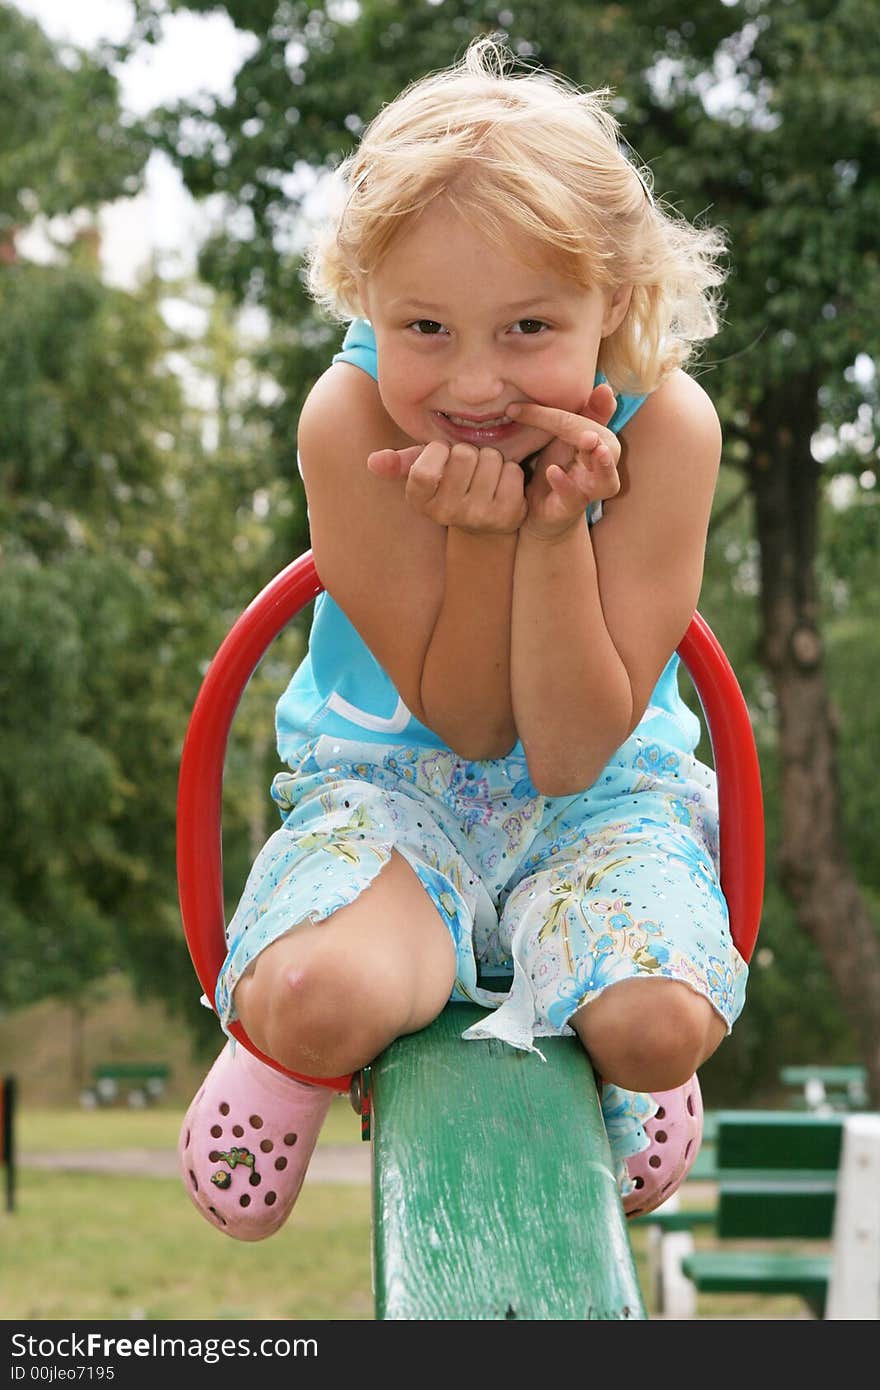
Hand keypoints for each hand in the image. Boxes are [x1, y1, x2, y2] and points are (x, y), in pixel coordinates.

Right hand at [367, 441, 526, 534]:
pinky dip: (510, 471)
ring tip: (485, 474)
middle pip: (464, 456)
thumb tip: (372, 461)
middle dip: (469, 450)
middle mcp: (448, 514)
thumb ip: (400, 462)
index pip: (424, 472)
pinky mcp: (508, 516)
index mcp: (421, 502)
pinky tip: (502, 483)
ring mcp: (479, 517)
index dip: (437, 452)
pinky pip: (512, 473)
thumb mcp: (424, 471)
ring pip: (491, 459)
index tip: (443, 453)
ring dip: (491, 458)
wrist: (484, 525)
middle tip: (469, 464)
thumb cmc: (451, 486)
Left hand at [508, 383, 621, 540]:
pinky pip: (576, 498)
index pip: (585, 423)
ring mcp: (589, 491)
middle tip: (589, 431)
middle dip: (598, 437)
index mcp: (598, 445)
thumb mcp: (561, 438)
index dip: (558, 415)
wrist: (536, 512)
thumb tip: (605, 385)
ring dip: (603, 464)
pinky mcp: (572, 509)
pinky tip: (553, 471)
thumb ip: (574, 413)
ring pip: (607, 479)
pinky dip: (566, 484)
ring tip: (592, 445)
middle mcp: (601, 468)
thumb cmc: (554, 470)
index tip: (518, 408)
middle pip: (608, 448)